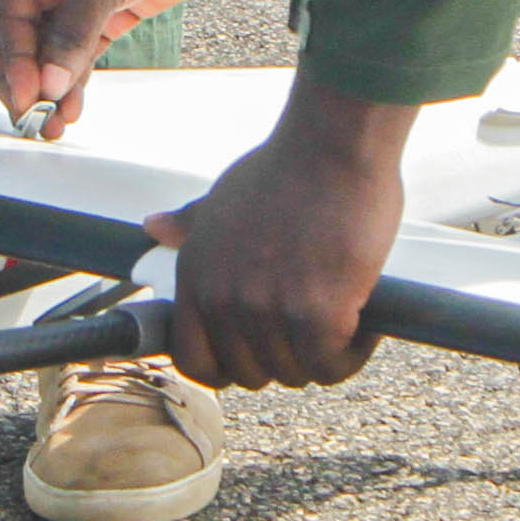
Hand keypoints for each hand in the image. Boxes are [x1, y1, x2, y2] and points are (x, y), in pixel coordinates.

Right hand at [0, 0, 332, 134]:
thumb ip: (73, 35)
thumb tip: (50, 85)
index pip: (9, 17)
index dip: (14, 62)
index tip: (24, 99)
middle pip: (20, 37)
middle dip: (24, 79)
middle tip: (27, 118)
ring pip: (52, 48)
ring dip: (52, 86)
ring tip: (51, 127)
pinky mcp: (105, 7)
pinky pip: (80, 49)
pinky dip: (75, 77)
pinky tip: (72, 106)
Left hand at [147, 88, 411, 387]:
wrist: (332, 146)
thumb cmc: (287, 166)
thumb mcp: (223, 198)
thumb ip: (190, 224)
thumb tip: (154, 227)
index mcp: (197, 276)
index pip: (195, 362)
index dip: (230, 369)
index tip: (261, 356)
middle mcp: (224, 300)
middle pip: (252, 374)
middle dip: (285, 358)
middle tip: (315, 328)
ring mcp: (267, 311)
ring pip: (296, 373)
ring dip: (324, 355)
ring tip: (345, 320)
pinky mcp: (317, 315)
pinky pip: (330, 366)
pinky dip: (352, 354)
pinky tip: (365, 327)